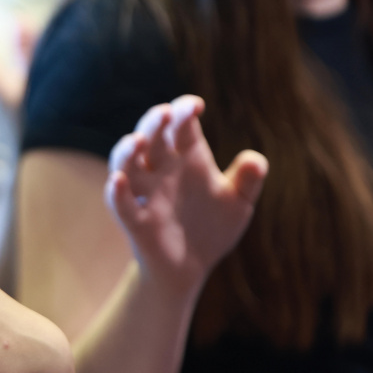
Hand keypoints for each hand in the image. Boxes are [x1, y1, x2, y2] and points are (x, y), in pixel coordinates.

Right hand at [106, 95, 267, 293]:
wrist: (191, 267)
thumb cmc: (212, 227)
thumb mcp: (238, 204)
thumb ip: (248, 181)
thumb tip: (256, 160)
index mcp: (187, 158)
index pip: (181, 126)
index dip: (184, 110)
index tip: (196, 105)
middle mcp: (162, 169)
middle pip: (151, 137)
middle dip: (154, 123)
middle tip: (165, 113)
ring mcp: (146, 194)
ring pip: (126, 164)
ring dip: (127, 150)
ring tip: (137, 141)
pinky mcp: (136, 221)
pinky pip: (121, 204)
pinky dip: (116, 192)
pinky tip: (118, 180)